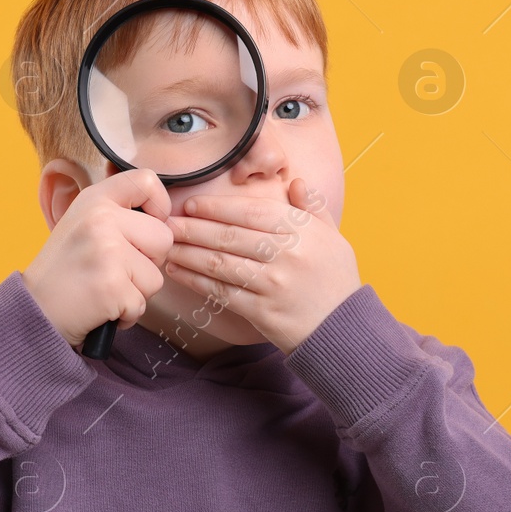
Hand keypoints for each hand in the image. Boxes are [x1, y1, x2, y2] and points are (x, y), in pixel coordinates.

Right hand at [24, 169, 173, 347]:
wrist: (33, 310)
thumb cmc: (64, 272)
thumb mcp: (83, 224)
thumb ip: (118, 214)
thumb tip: (162, 218)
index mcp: (95, 199)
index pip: (147, 181)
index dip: (160, 205)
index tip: (150, 224)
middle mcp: (101, 219)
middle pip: (163, 238)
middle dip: (148, 262)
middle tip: (115, 271)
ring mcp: (107, 251)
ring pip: (155, 276)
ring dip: (136, 292)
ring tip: (104, 289)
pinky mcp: (112, 285)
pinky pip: (142, 303)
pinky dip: (126, 314)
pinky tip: (101, 307)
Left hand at [163, 177, 361, 353]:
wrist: (343, 330)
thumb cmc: (336, 281)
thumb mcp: (334, 237)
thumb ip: (313, 207)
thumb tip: (294, 182)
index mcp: (303, 231)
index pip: (252, 212)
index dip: (218, 207)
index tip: (193, 205)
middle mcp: (287, 255)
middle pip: (230, 236)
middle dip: (193, 228)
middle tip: (167, 223)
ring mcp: (273, 285)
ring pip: (221, 263)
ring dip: (188, 253)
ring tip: (167, 245)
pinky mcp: (262, 312)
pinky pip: (221, 292)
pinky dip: (196, 281)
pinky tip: (178, 271)